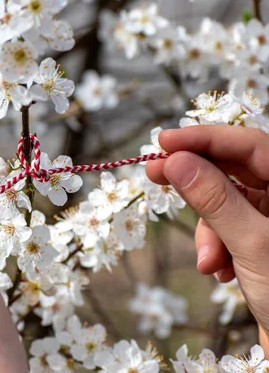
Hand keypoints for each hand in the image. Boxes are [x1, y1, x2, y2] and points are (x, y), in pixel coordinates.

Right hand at [145, 126, 268, 345]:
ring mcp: (268, 219)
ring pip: (221, 204)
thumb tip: (176, 162)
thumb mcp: (251, 244)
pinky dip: (214, 248)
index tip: (163, 141)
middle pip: (231, 170)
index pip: (248, 145)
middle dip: (194, 179)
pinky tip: (219, 272)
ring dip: (207, 232)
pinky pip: (222, 229)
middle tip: (153, 171)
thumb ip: (214, 200)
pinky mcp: (254, 239)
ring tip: (209, 263)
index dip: (204, 138)